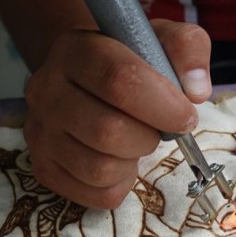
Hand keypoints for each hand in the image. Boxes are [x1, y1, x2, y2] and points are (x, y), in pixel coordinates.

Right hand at [23, 19, 211, 207]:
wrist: (84, 79)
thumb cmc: (129, 62)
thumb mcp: (160, 41)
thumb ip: (187, 48)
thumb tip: (196, 90)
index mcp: (76, 50)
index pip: (120, 80)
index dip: (164, 105)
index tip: (186, 115)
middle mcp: (46, 90)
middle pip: (110, 131)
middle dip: (150, 137)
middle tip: (158, 128)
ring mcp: (39, 132)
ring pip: (101, 169)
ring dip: (134, 161)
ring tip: (136, 141)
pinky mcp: (44, 167)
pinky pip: (97, 195)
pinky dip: (122, 184)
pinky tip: (121, 161)